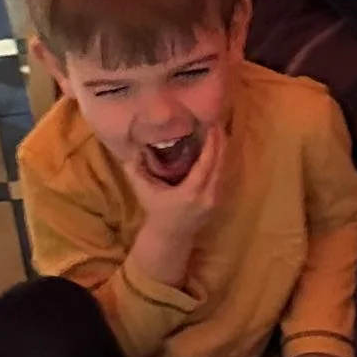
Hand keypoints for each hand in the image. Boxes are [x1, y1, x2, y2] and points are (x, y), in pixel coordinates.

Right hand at [124, 119, 227, 284]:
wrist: (170, 236)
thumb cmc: (156, 211)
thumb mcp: (144, 191)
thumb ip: (136, 171)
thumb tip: (131, 149)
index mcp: (191, 192)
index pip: (206, 164)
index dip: (211, 144)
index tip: (211, 126)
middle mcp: (207, 195)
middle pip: (220, 163)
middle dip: (220, 141)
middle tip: (217, 121)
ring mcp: (215, 199)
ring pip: (224, 169)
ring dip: (223, 149)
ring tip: (219, 130)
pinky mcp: (218, 199)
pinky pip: (223, 175)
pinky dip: (221, 159)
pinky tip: (218, 147)